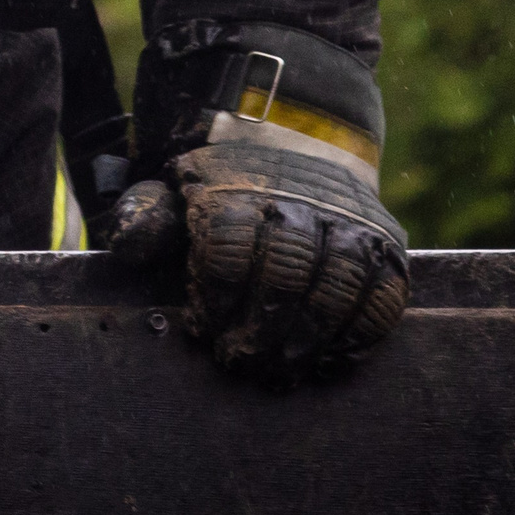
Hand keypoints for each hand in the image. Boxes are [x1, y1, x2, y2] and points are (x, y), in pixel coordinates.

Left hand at [112, 140, 407, 381]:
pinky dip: (358, 336)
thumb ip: (150, 217)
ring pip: (335, 290)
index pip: (228, 247)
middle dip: (260, 330)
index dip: (214, 298)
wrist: (302, 141)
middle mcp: (300, 203)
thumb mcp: (178, 187)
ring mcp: (349, 224)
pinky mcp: (385, 246)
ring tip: (281, 372)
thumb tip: (128, 248)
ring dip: (307, 341)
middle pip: (283, 275)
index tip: (202, 330)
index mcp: (240, 187)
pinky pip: (382, 298)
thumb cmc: (227, 186)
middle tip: (242, 363)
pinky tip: (328, 360)